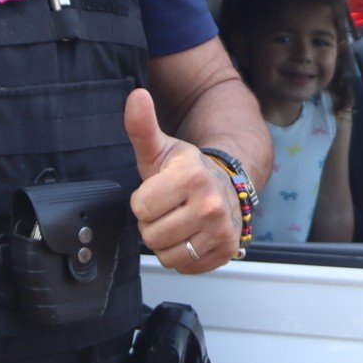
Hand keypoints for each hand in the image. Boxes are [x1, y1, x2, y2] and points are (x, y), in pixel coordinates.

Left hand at [125, 87, 240, 272]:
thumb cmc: (186, 171)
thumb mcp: (161, 149)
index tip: (160, 192)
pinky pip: (185, 266)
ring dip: (166, 242)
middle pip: (151, 235)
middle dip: (153, 224)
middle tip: (169, 209)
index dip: (144, 201)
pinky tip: (191, 236)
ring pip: (167, 254)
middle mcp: (211, 204)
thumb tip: (136, 96)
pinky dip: (183, 256)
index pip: (140, 208)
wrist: (226, 186)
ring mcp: (221, 230)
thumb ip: (142, 127)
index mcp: (191, 176)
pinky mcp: (226, 250)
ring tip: (178, 222)